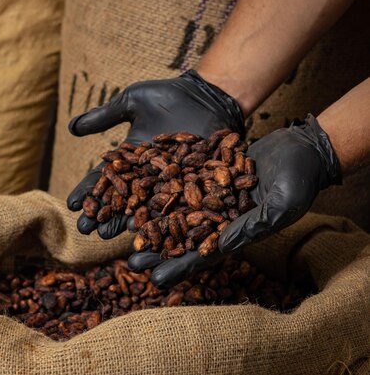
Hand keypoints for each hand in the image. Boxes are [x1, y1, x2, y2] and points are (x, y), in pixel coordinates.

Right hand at [66, 70, 243, 238]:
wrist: (206, 95)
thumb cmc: (167, 96)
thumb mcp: (130, 103)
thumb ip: (102, 117)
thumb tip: (70, 127)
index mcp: (129, 160)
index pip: (104, 179)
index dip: (88, 192)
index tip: (72, 205)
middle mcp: (146, 176)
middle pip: (119, 199)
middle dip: (101, 215)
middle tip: (84, 230)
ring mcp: (167, 183)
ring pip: (142, 206)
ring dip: (124, 221)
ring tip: (108, 234)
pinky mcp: (190, 185)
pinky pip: (173, 203)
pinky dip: (158, 215)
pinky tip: (144, 227)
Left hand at [129, 114, 341, 287]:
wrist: (302, 147)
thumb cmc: (300, 180)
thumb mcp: (280, 205)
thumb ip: (252, 225)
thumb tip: (221, 246)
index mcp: (238, 233)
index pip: (205, 256)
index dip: (180, 268)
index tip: (156, 280)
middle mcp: (220, 217)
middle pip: (183, 237)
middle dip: (158, 250)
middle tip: (130, 262)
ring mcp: (212, 194)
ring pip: (176, 210)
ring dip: (152, 220)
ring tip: (125, 231)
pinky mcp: (207, 171)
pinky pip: (179, 180)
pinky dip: (159, 186)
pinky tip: (136, 190)